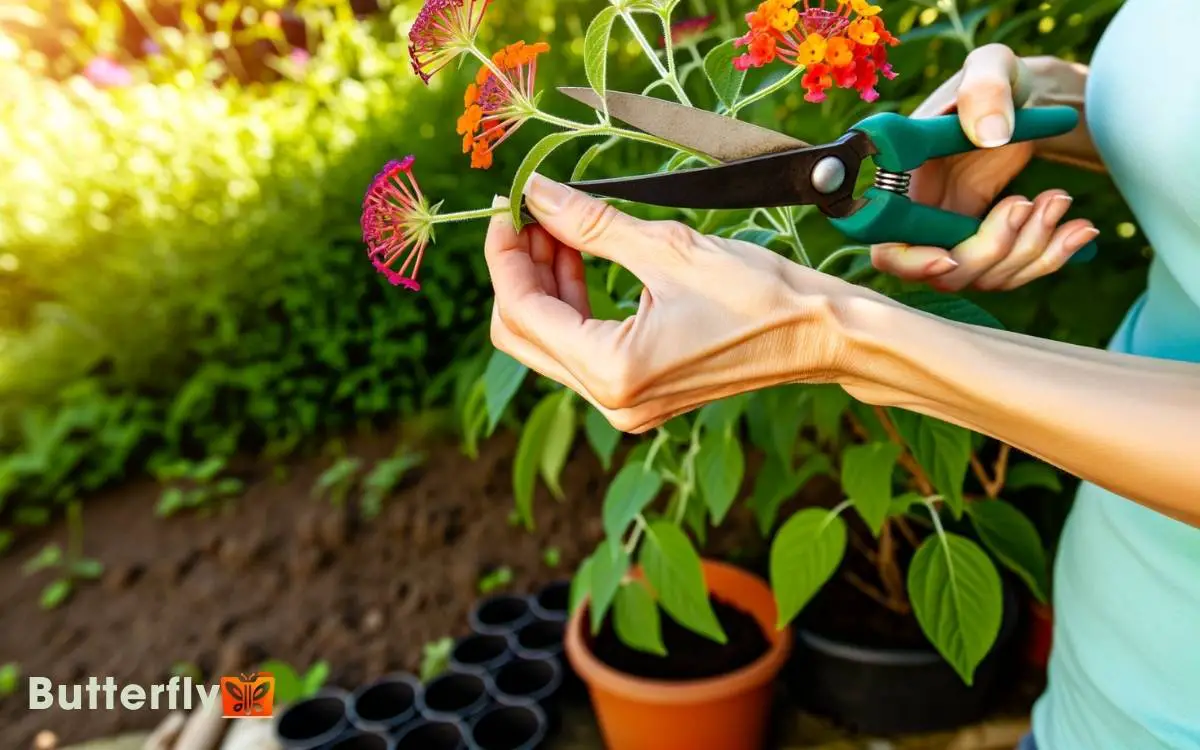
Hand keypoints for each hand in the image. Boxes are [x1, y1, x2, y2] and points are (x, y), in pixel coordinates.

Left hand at [484, 176, 863, 432]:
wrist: (819, 335)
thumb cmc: (759, 293)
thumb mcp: (667, 248)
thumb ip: (590, 223)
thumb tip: (536, 194)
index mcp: (613, 372)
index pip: (522, 311)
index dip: (504, 253)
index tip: (508, 203)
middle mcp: (610, 401)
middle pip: (522, 333)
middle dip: (519, 268)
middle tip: (532, 211)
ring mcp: (623, 405)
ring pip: (549, 340)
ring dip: (545, 280)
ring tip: (558, 222)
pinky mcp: (637, 395)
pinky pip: (581, 346)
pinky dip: (573, 300)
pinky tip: (582, 254)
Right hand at [870, 44, 1098, 291]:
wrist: (1030, 97)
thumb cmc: (1000, 78)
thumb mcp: (992, 65)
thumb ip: (985, 90)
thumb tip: (988, 135)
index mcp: (907, 182)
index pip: (888, 248)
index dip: (912, 262)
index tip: (950, 256)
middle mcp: (925, 217)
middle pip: (946, 271)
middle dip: (993, 248)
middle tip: (1029, 201)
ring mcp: (957, 235)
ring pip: (986, 277)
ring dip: (1032, 248)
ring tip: (1060, 198)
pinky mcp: (990, 243)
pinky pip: (1016, 271)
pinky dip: (1053, 256)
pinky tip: (1081, 228)